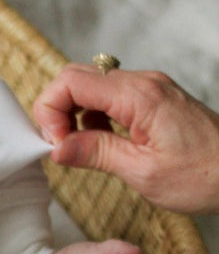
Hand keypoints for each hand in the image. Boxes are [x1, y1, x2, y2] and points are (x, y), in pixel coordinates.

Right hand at [33, 65, 218, 213]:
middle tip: (63, 147)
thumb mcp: (143, 173)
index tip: (56, 144)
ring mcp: (150, 88)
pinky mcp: (154, 98)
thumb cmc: (206, 176)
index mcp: (139, 96)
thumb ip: (96, 154)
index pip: (71, 81)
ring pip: (92, 86)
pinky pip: (112, 96)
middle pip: (77, 77)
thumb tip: (57, 149)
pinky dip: (96, 116)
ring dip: (76, 115)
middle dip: (58, 111)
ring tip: (84, 149)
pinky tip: (104, 143)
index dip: (51, 110)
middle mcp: (143, 82)